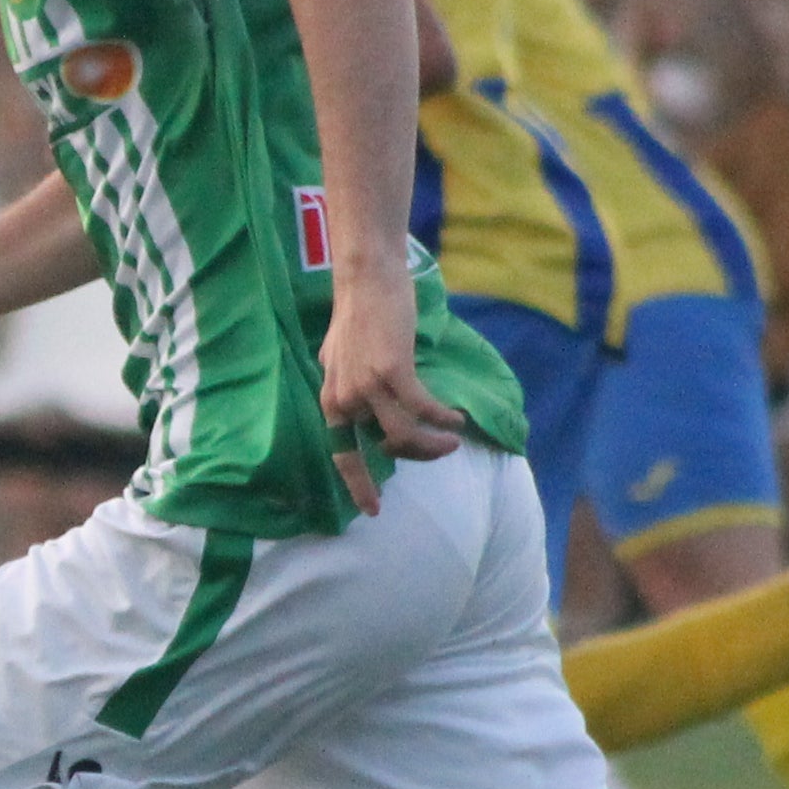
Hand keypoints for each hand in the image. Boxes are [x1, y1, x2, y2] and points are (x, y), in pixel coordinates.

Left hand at [318, 261, 464, 511]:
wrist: (366, 279)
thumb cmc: (358, 314)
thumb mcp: (339, 357)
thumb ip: (345, 384)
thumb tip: (358, 403)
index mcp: (332, 400)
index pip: (343, 454)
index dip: (358, 484)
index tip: (373, 508)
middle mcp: (346, 399)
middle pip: (385, 449)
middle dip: (417, 456)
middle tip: (441, 450)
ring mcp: (368, 386)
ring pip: (406, 436)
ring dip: (434, 444)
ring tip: (453, 439)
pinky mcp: (392, 371)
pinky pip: (424, 410)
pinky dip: (443, 418)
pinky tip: (456, 418)